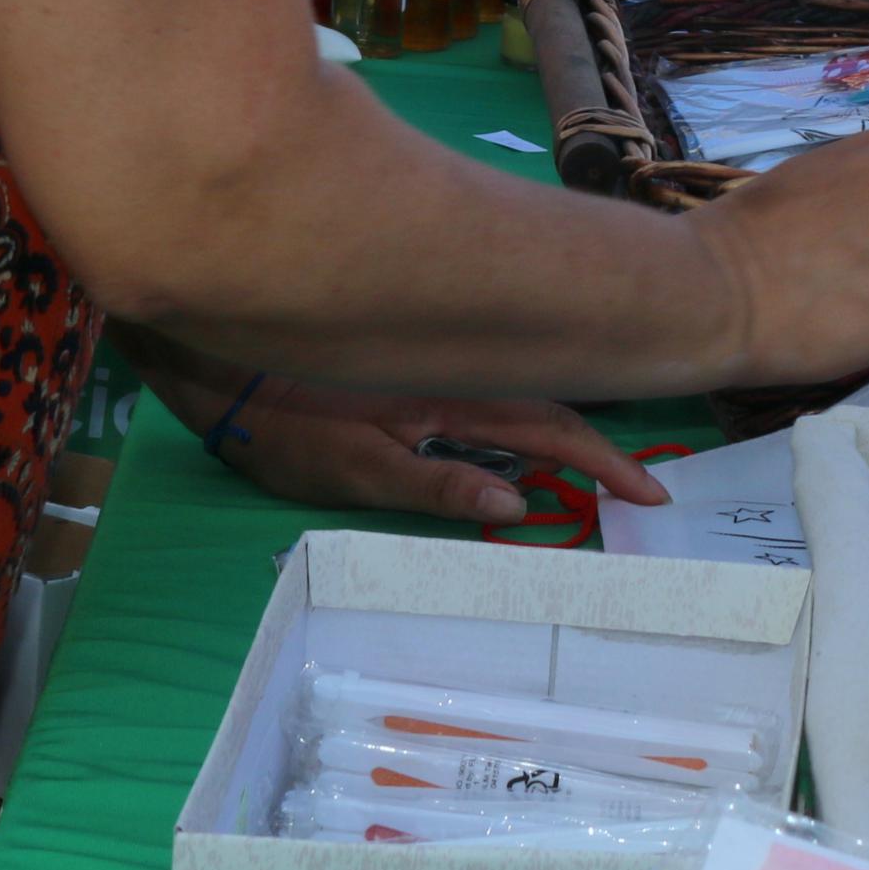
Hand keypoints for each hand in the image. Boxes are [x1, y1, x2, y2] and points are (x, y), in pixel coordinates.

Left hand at [191, 378, 670, 525]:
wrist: (223, 367)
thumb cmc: (284, 424)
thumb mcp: (354, 466)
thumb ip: (434, 482)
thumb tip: (516, 502)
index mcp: (452, 402)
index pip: (549, 430)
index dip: (602, 462)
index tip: (645, 493)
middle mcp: (456, 380)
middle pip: (547, 410)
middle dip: (596, 450)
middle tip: (635, 493)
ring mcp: (435, 377)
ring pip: (521, 399)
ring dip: (564, 436)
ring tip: (597, 477)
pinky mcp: (412, 382)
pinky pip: (488, 400)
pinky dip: (523, 424)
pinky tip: (525, 449)